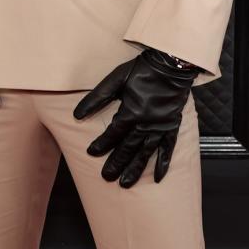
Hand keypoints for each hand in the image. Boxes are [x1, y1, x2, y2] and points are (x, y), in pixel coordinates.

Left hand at [72, 48, 199, 186]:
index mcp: (131, 112)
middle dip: (116, 163)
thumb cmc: (142, 70)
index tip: (91, 153)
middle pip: (128, 148)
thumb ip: (97, 98)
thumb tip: (76, 114)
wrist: (171, 64)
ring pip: (145, 152)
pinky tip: (156, 178)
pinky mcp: (172, 126)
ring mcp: (160, 127)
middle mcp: (146, 124)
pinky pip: (168, 149)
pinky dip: (163, 164)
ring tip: (125, 184)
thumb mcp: (116, 79)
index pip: (112, 134)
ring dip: (135, 169)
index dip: (101, 144)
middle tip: (106, 177)